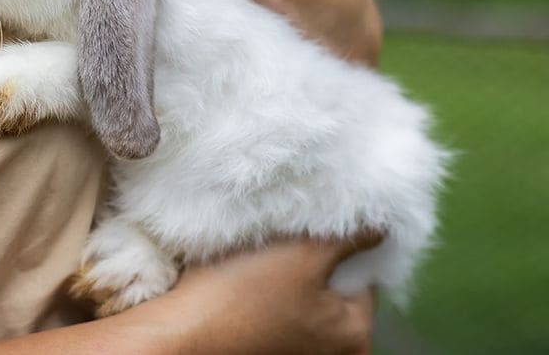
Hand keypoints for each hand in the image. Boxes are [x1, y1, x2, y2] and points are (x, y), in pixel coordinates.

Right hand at [155, 234, 381, 354]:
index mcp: (354, 337)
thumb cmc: (243, 296)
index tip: (310, 228)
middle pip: (330, 290)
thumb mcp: (303, 255)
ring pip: (299, 300)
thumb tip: (385, 225)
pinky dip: (261, 294)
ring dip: (283, 275)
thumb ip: (350, 238)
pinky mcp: (262, 348)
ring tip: (259, 254)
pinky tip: (242, 278)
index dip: (337, 245)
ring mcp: (293, 354)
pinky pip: (272, 313)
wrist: (180, 333)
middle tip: (284, 238)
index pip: (362, 277)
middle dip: (310, 261)